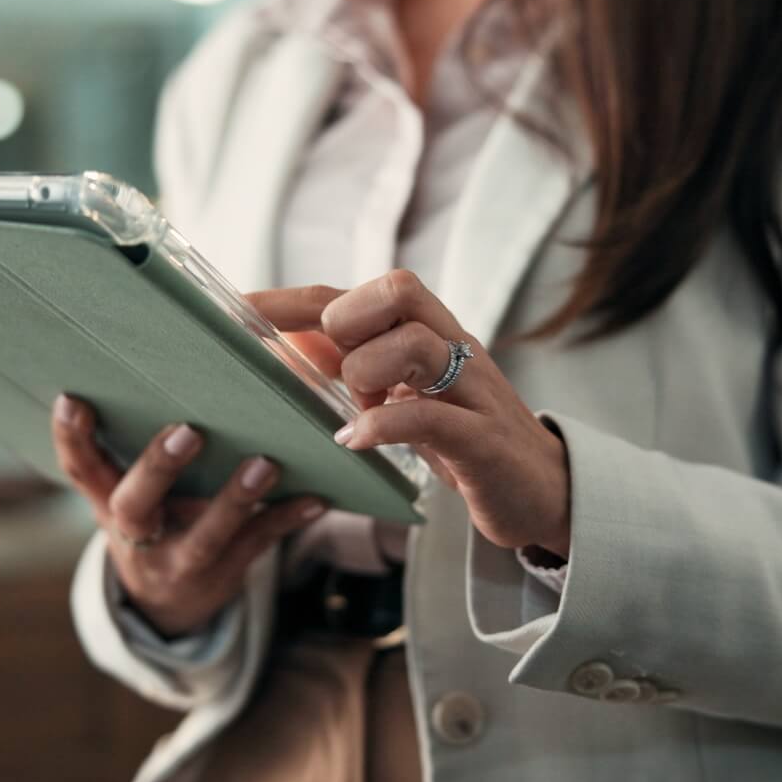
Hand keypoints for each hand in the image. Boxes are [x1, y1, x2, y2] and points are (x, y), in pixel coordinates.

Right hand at [51, 394, 326, 637]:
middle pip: (136, 506)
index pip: (79, 469)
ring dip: (234, 499)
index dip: (71, 438)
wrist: (168, 606)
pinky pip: (258, 547)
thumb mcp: (129, 489)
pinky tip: (317, 497)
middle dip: (158, 468)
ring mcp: (181, 562)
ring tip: (263, 465)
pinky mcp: (224, 575)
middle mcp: (138, 535)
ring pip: (205, 536)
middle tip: (187, 431)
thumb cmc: (154, 516)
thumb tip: (169, 358)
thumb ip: (137, 443)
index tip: (72, 400)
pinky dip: (288, 520)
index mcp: (107, 501)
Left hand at [249, 269, 572, 555]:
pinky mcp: (484, 440)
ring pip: (415, 344)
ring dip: (366, 372)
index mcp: (430, 332)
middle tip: (334, 370)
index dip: (294, 299)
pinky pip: (430, 417)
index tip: (237, 307)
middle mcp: (455, 347)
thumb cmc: (464, 440)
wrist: (544, 491)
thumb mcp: (404, 396)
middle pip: (399, 290)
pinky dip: (383, 425)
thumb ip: (352, 366)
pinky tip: (354, 441)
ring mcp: (473, 390)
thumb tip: (285, 344)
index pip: (355, 294)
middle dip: (347, 320)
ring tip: (354, 409)